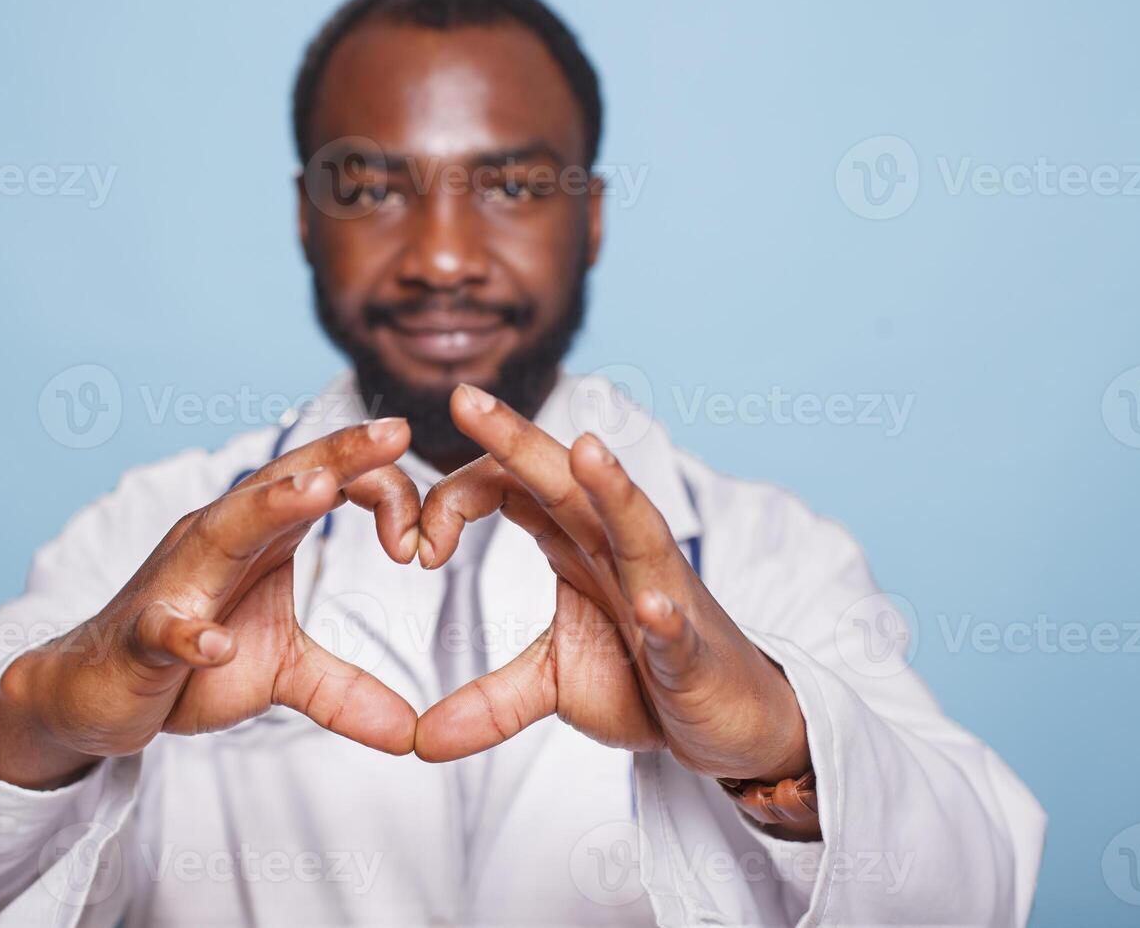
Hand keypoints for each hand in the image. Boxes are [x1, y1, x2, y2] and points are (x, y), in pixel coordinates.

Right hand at [0, 419, 422, 789]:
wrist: (92, 694)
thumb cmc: (187, 664)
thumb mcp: (281, 673)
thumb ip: (346, 690)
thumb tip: (411, 733)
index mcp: (257, 537)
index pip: (324, 484)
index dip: (382, 494)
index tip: (430, 538)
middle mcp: (216, 541)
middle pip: (281, 484)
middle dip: (337, 456)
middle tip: (395, 432)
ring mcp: (175, 584)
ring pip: (222, 531)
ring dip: (269, 508)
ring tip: (318, 490)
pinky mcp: (140, 637)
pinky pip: (163, 628)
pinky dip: (188, 633)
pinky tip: (212, 643)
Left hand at [414, 385, 810, 788]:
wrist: (728, 722)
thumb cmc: (646, 681)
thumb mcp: (554, 687)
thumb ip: (489, 702)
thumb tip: (419, 741)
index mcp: (578, 544)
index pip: (512, 488)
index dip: (454, 500)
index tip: (411, 546)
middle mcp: (619, 552)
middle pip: (565, 483)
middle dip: (517, 439)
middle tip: (466, 398)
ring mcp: (662, 594)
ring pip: (638, 529)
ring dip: (614, 491)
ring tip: (587, 453)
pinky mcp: (692, 650)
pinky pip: (677, 627)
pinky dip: (664, 616)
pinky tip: (650, 606)